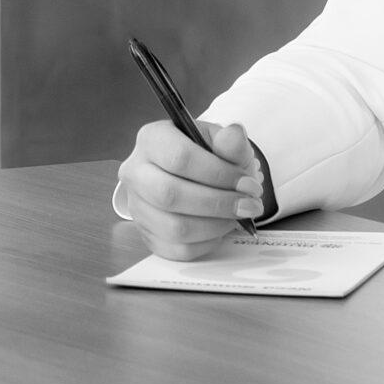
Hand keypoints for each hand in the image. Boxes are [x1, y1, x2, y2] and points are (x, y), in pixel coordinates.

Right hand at [117, 118, 263, 260]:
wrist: (195, 177)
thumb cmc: (208, 157)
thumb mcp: (222, 142)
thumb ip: (231, 141)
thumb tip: (234, 135)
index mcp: (151, 139)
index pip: (180, 158)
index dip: (219, 174)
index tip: (248, 185)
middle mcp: (135, 172)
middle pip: (170, 194)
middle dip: (217, 204)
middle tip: (248, 206)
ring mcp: (137, 206)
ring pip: (173, 227)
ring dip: (215, 226)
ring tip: (236, 217)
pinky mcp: (145, 234)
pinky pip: (176, 249)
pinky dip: (206, 243)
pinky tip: (220, 229)